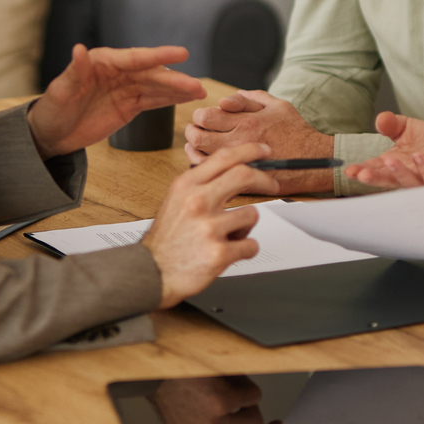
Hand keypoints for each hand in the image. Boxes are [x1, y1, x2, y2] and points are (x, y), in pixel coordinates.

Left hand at [27, 44, 204, 157]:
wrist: (50, 134)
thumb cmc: (51, 110)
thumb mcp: (59, 91)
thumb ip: (74, 72)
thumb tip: (79, 49)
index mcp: (102, 62)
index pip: (135, 58)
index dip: (159, 55)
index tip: (182, 53)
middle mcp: (118, 72)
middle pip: (151, 74)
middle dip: (174, 80)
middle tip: (196, 86)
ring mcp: (125, 89)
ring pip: (156, 87)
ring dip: (178, 90)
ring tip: (201, 92)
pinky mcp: (129, 106)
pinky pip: (153, 101)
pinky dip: (171, 100)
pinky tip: (188, 99)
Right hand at [141, 145, 274, 307]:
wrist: (151, 273)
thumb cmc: (166, 239)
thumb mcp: (176, 200)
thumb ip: (200, 184)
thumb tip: (230, 169)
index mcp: (186, 186)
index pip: (224, 157)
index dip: (250, 150)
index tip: (263, 151)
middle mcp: (197, 202)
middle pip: (244, 175)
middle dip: (264, 179)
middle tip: (272, 185)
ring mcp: (209, 227)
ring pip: (251, 214)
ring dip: (245, 226)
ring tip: (228, 235)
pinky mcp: (219, 253)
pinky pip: (251, 245)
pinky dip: (245, 249)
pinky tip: (229, 252)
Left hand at [150, 375, 280, 423]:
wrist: (158, 369)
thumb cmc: (177, 394)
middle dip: (254, 421)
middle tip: (256, 410)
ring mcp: (213, 423)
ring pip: (255, 418)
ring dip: (246, 401)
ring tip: (224, 388)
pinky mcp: (221, 401)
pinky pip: (254, 396)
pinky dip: (244, 383)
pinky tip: (224, 378)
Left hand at [183, 90, 333, 194]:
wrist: (313, 159)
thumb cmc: (295, 130)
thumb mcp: (276, 105)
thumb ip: (248, 99)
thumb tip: (224, 100)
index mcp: (247, 121)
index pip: (205, 117)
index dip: (199, 116)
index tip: (203, 118)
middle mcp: (240, 142)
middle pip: (198, 137)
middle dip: (192, 132)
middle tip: (195, 131)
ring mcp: (240, 162)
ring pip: (200, 157)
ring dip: (194, 150)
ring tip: (197, 145)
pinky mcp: (242, 178)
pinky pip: (214, 174)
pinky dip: (204, 166)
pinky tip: (206, 160)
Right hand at [344, 112, 423, 190]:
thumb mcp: (408, 128)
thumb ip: (392, 124)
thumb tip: (380, 119)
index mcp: (394, 165)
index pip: (375, 169)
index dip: (362, 171)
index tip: (350, 171)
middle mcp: (407, 177)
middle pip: (388, 180)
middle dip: (374, 178)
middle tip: (362, 175)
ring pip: (409, 182)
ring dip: (398, 172)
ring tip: (389, 160)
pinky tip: (419, 157)